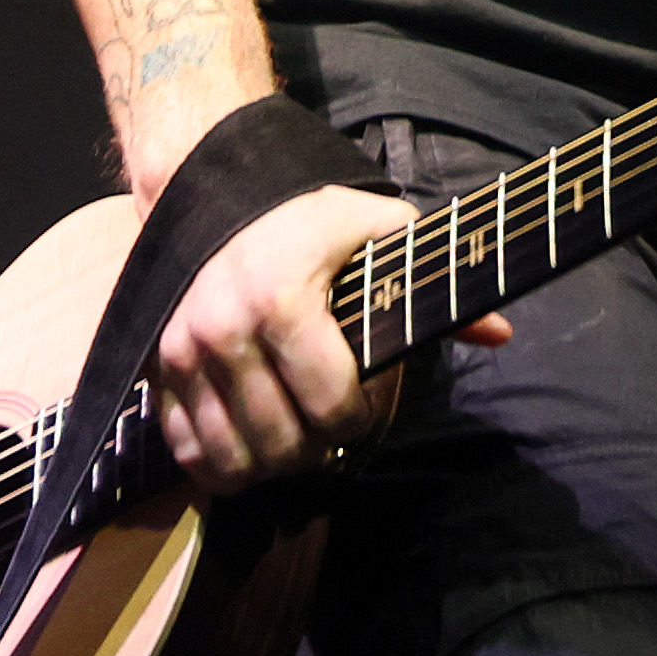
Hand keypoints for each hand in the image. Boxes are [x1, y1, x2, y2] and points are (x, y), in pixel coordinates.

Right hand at [150, 181, 512, 493]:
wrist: (215, 189)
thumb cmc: (310, 219)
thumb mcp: (380, 234)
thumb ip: (432, 288)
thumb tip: (500, 333)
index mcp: (282, 298)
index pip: (330, 405)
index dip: (362, 420)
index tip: (368, 408)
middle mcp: (223, 330)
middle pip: (283, 443)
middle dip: (321, 449)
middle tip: (336, 432)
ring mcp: (181, 353)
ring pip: (233, 459)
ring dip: (273, 466)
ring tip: (297, 443)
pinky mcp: (156, 368)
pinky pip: (187, 449)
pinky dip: (220, 466)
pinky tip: (250, 450)